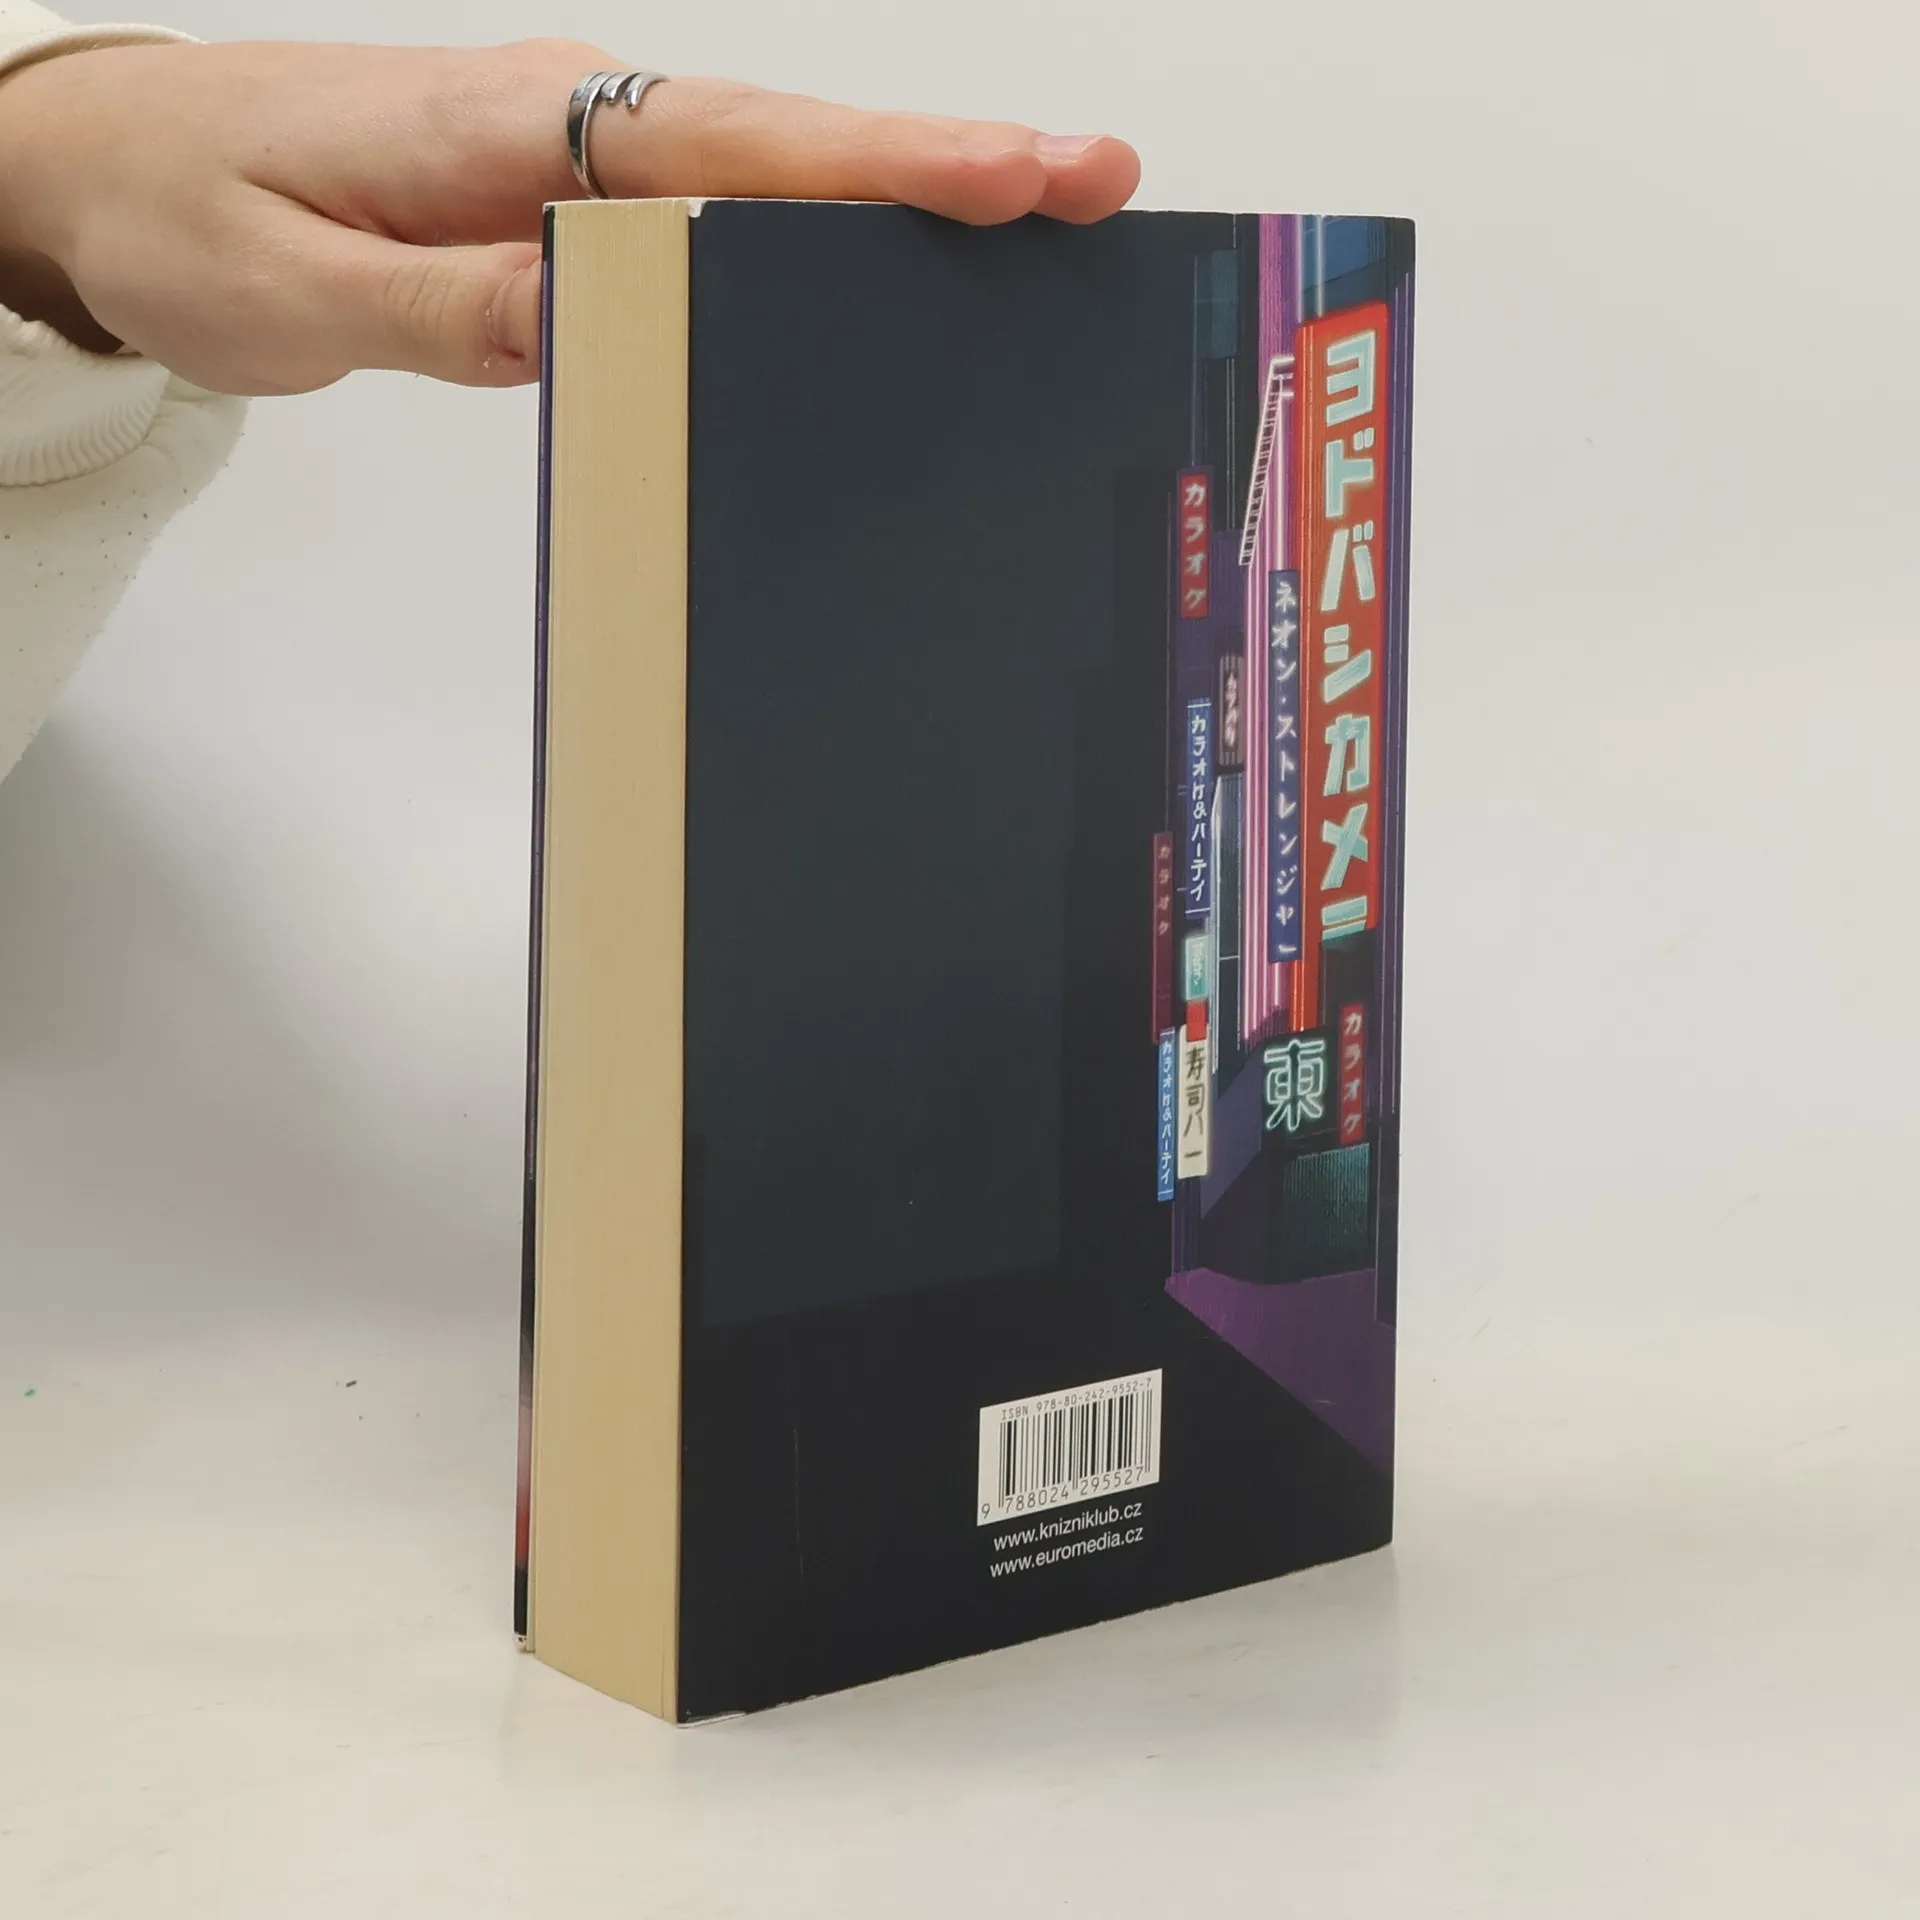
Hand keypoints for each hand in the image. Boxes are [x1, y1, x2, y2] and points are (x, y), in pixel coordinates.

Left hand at [0, 39, 1139, 394]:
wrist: (119, 168)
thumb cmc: (194, 216)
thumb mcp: (295, 284)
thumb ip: (448, 304)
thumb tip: (594, 314)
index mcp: (514, 129)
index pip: (727, 146)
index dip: (876, 162)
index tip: (1011, 174)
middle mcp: (570, 126)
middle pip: (791, 145)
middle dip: (948, 164)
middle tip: (1098, 183)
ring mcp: (581, 160)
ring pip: (773, 175)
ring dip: (908, 197)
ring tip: (1046, 225)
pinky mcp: (574, 202)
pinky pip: (722, 216)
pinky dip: (823, 233)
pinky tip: (893, 271)